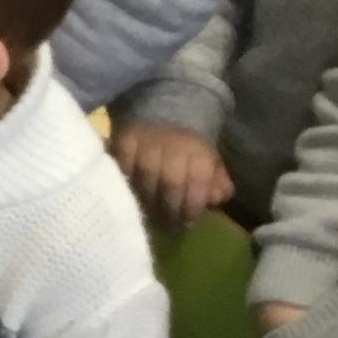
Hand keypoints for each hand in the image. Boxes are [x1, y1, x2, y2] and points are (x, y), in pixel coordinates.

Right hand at [109, 120, 231, 229]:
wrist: (164, 111)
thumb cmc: (188, 148)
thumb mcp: (210, 161)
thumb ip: (216, 183)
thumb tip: (215, 200)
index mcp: (199, 152)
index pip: (197, 183)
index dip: (192, 207)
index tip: (188, 225)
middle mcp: (173, 146)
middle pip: (170, 182)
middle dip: (170, 208)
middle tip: (167, 227)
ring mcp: (146, 143)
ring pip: (144, 177)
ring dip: (146, 201)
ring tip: (147, 217)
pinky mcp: (123, 141)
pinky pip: (121, 167)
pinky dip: (124, 183)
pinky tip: (126, 197)